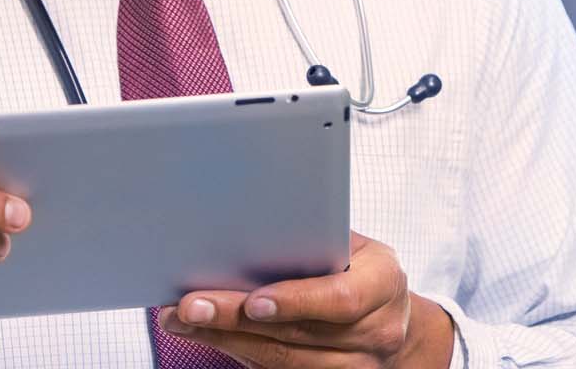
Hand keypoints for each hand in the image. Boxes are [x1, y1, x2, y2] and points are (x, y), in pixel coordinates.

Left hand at [158, 231, 454, 367]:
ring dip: (226, 341)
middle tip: (188, 306)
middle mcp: (376, 333)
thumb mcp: (357, 245)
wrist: (395, 324)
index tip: (253, 301)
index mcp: (384, 284)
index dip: (296, 301)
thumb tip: (251, 220)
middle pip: (298, 337)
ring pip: (283, 363)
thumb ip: (318, 239)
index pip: (342, 299)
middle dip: (236, 321)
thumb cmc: (363, 269)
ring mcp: (356, 368)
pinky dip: (239, 353)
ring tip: (180, 321)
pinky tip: (206, 336)